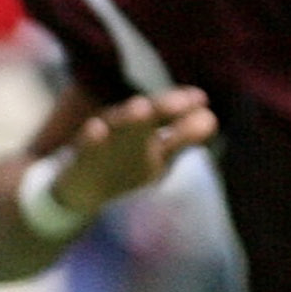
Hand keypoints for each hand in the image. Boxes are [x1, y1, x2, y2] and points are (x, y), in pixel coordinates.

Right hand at [58, 87, 218, 218]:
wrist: (80, 191)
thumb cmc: (124, 166)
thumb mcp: (158, 155)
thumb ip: (182, 136)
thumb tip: (210, 117)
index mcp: (145, 129)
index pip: (166, 112)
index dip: (182, 106)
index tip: (200, 99)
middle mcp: (123, 130)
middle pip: (144, 115)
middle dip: (161, 108)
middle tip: (182, 101)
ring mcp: (101, 142)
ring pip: (114, 125)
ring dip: (127, 117)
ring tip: (142, 108)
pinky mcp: (80, 158)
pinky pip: (85, 147)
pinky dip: (91, 137)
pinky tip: (97, 129)